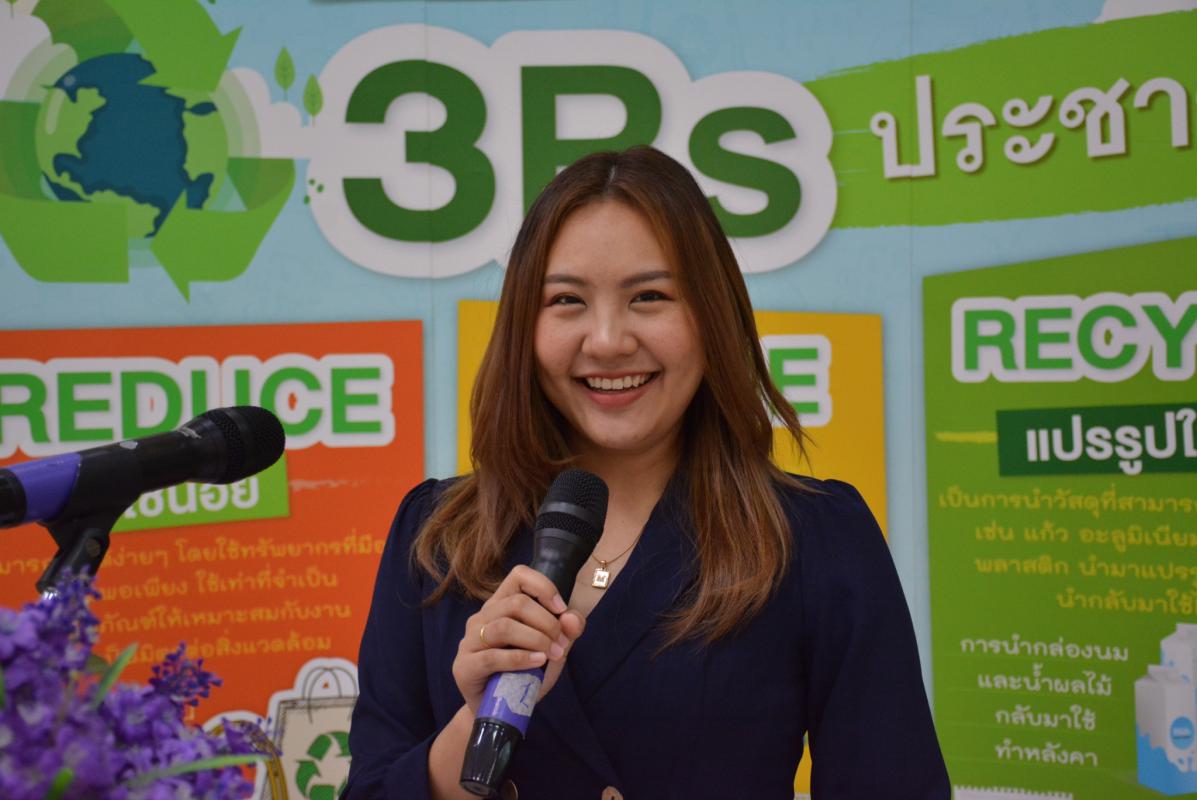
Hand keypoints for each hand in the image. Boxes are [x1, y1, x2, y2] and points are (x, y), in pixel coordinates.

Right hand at [453, 565, 584, 714]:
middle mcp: (482, 618)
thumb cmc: (524, 676)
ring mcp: (469, 641)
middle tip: (561, 644)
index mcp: (500, 606)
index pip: (518, 576)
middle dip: (546, 622)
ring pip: (504, 626)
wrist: (499, 713)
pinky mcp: (464, 666)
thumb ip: (566, 632)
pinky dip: (520, 658)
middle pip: (516, 602)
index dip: (543, 587)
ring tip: (553, 654)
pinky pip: (492, 656)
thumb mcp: (552, 651)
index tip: (561, 609)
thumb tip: (571, 617)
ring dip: (536, 639)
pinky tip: (537, 663)